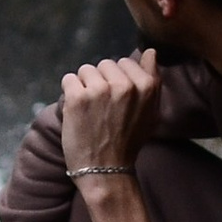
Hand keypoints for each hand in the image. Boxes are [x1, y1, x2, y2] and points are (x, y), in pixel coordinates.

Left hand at [60, 48, 160, 177]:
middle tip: (102, 109)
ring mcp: (100, 90)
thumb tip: (151, 51)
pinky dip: (69, 93)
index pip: (124, 62)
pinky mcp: (78, 97)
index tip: (116, 102)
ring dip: (84, 87)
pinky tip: (77, 111)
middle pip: (104, 65)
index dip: (117, 81)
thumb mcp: (151, 112)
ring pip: (85, 70)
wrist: (106, 171)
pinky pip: (69, 79)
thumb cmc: (129, 141)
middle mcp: (124, 84)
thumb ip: (152, 80)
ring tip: (90, 111)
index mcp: (145, 86)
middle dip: (101, 82)